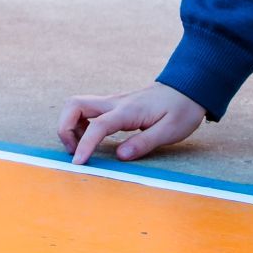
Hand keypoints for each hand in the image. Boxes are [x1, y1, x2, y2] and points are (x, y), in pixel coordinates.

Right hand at [58, 81, 205, 164]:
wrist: (187, 88)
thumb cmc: (181, 110)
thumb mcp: (170, 131)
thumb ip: (144, 143)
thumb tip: (120, 156)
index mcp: (128, 111)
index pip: (97, 126)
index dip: (84, 145)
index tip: (78, 163)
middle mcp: (114, 103)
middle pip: (74, 105)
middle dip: (65, 128)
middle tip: (74, 150)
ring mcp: (112, 102)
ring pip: (76, 105)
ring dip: (70, 125)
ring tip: (80, 146)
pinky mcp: (112, 105)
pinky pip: (85, 110)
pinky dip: (79, 123)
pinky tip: (91, 137)